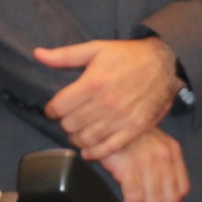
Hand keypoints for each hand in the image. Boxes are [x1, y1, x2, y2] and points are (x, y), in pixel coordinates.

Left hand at [34, 36, 180, 159]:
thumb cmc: (128, 55)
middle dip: (65, 122)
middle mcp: (105, 103)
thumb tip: (37, 54)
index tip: (55, 108)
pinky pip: (107, 149)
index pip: (58, 108)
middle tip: (69, 117)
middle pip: (70, 125)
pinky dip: (94, 153)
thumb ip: (64, 55)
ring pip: (85, 139)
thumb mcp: (95, 48)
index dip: (52, 109)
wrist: (165, 63)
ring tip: (79, 130)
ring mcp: (120, 119)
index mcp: (92, 83)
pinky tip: (89, 148)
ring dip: (77, 137)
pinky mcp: (134, 129)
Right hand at [100, 126, 189, 201]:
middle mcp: (164, 156)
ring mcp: (148, 161)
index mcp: (172, 151)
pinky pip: (135, 198)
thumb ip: (158, 164)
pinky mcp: (130, 167)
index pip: (181, 189)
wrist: (105, 119)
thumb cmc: (124, 135)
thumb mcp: (150, 144)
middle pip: (169, 199)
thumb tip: (156, 196)